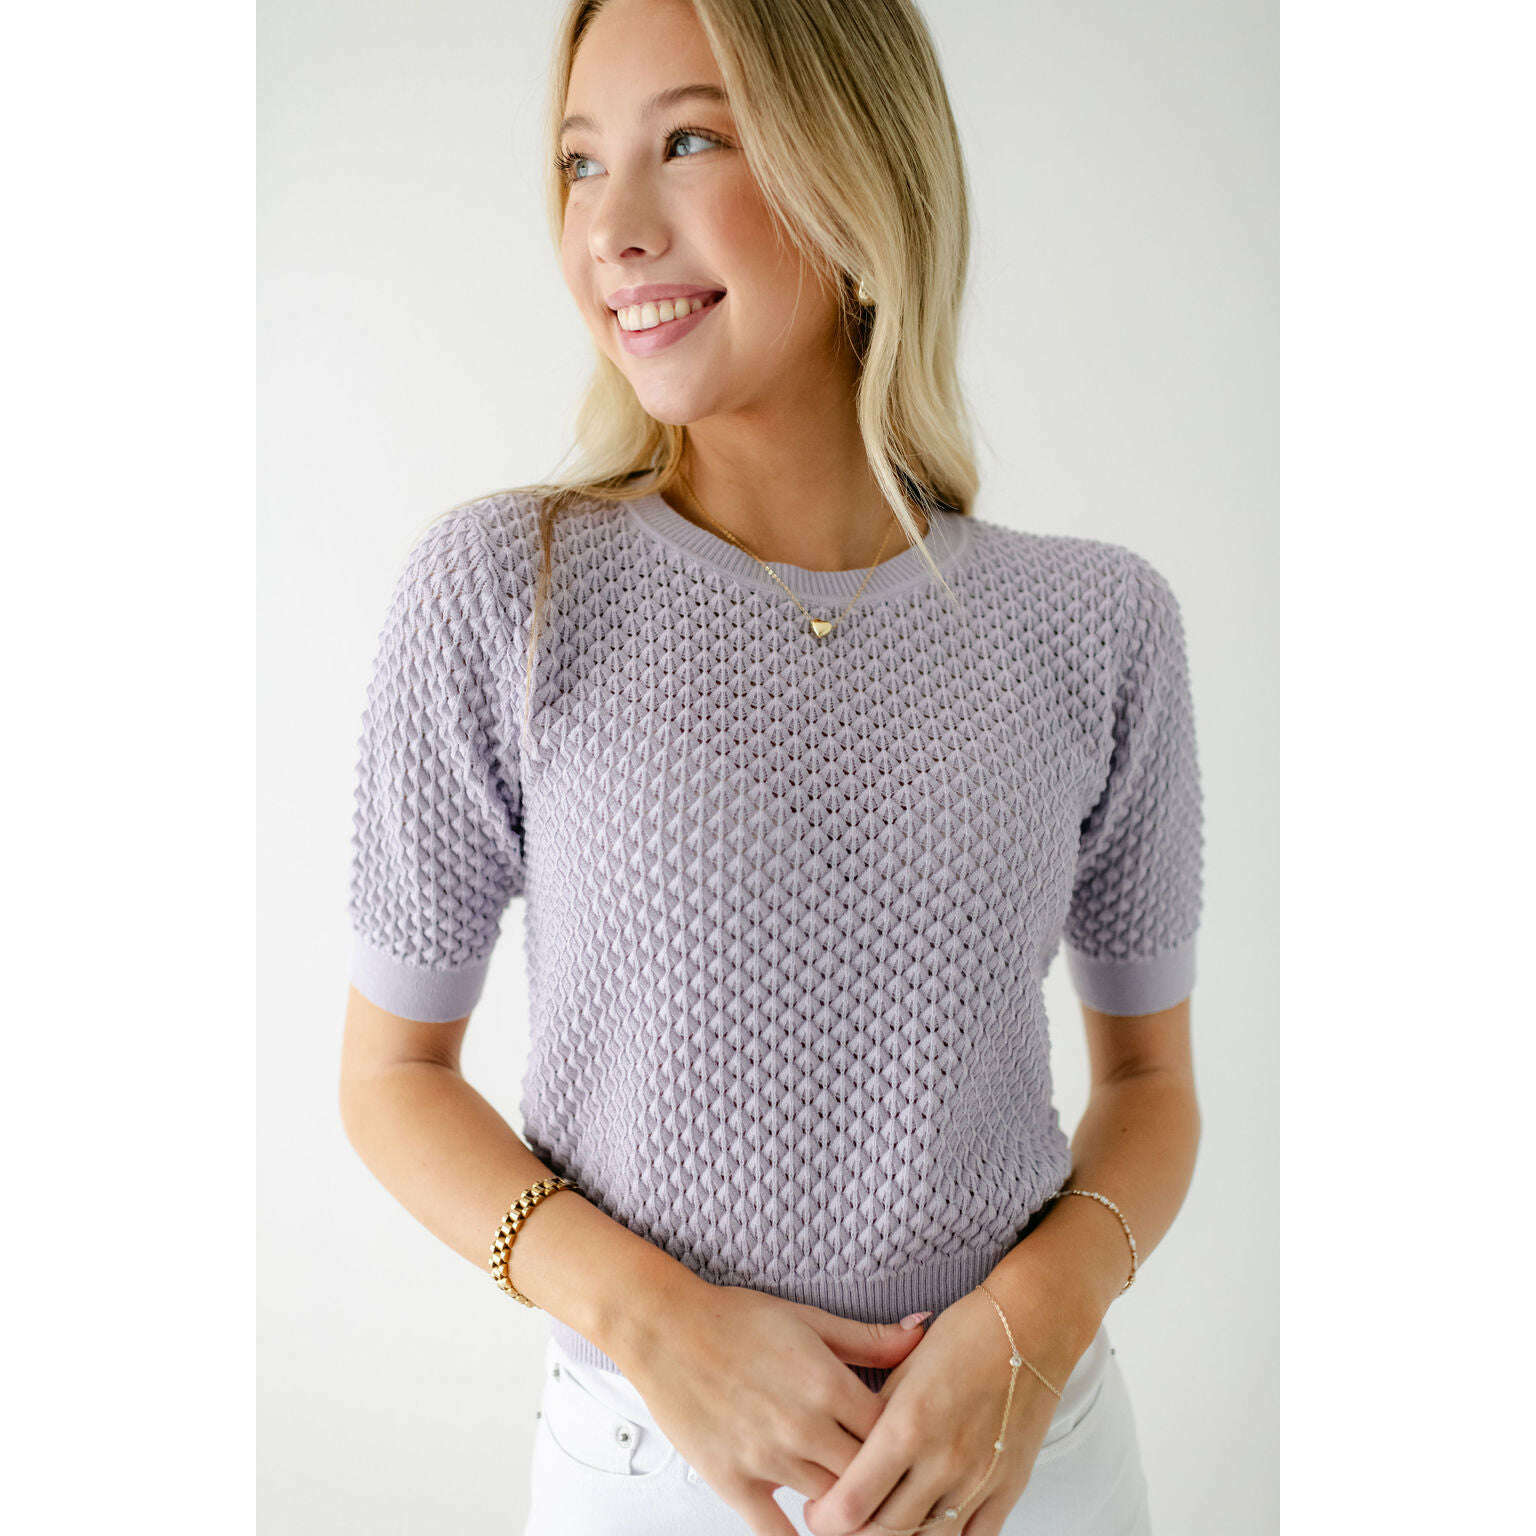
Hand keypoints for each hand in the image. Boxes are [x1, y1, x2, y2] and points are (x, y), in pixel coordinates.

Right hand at [614, 1278, 929, 1535]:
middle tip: (891, 1482)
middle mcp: (804, 1427)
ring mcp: (769, 1459)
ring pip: (832, 1507)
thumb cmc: (735, 1319)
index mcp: (828, 1384)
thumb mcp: (809, 1319)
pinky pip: (776, 1534)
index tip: (910, 1444)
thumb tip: (921, 1332)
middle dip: (885, 1481)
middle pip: (869, 1477)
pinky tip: (815, 1535)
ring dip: (847, 1507)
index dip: (907, 1443)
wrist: (667, 1329)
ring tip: (857, 1502)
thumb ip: (869, 1339)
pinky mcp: (735, 1482)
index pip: (894, 1435)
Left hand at [799, 1287, 1085, 1535]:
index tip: (819, 1510)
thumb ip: (874, 1417)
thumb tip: (846, 1455)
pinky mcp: (1007, 1489)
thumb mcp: (903, 1368)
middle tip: (844, 1518)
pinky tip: (927, 1527)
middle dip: (855, 1531)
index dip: (826, 1517)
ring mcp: (978, 1481)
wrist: (1031, 1326)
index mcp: (908, 1426)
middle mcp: (943, 1461)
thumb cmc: (965, 1335)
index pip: (852, 1503)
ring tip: (882, 1519)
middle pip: (884, 1531)